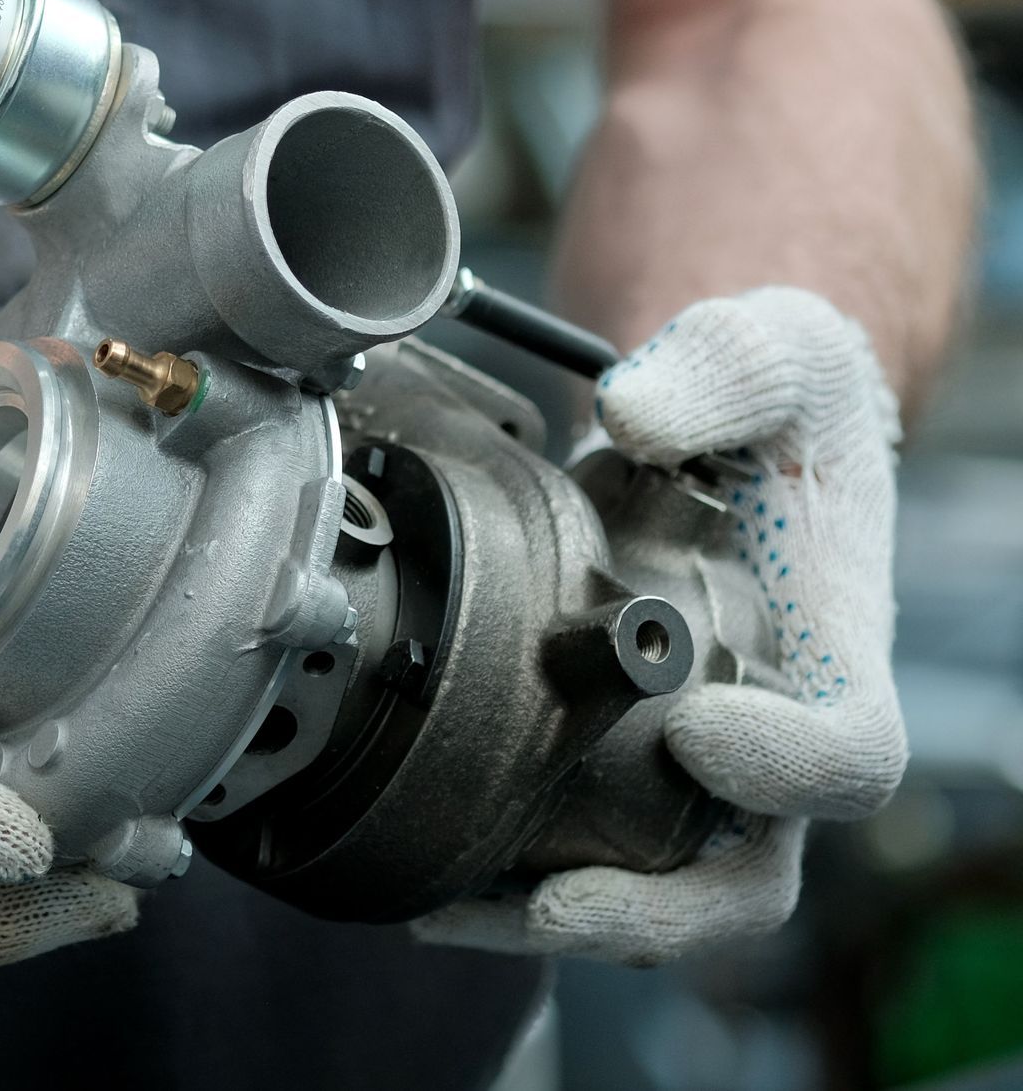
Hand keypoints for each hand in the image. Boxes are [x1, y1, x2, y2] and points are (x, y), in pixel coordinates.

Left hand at [414, 287, 905, 965]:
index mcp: (830, 656)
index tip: (700, 731)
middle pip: (747, 878)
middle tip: (553, 902)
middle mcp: (770, 735)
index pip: (849, 754)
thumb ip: (719, 372)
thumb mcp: (765, 354)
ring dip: (553, 915)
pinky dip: (505, 880)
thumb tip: (632, 415)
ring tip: (445, 912)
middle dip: (655, 910)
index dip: (789, 767)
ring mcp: (693, 767)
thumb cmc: (766, 403)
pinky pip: (576, 849)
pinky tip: (421, 878)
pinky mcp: (618, 765)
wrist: (720, 434)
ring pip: (651, 887)